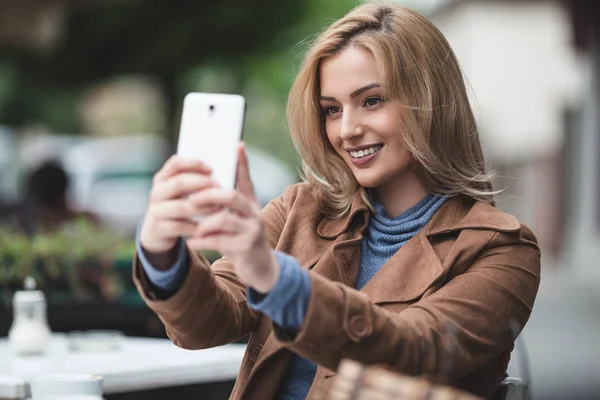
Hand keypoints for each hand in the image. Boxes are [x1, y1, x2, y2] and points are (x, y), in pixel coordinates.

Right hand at [139, 155, 220, 266]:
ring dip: (202, 208)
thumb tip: (223, 173)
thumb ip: (193, 182)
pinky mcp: (158, 229)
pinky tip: (209, 226)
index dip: (194, 163)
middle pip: (178, 183)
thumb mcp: (180, 193)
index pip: (175, 163)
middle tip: (219, 188)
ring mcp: (155, 211)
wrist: (157, 233)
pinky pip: (180, 227)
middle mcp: (156, 192)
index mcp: (162, 179)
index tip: (211, 169)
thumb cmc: (177, 207)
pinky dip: (196, 226)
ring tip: (218, 208)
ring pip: (180, 207)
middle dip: (201, 184)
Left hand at [186, 143, 279, 292]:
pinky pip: (220, 242)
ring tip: (192, 227)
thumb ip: (230, 200)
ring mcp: (252, 231)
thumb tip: (216, 179)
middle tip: (191, 199)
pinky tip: (191, 243)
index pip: (245, 179)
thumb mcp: (240, 217)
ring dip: (204, 222)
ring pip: (225, 219)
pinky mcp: (245, 249)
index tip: (236, 145)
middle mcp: (254, 214)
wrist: (260, 267)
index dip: (242, 162)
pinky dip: (202, 242)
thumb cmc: (243, 237)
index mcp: (250, 203)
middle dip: (208, 195)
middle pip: (232, 196)